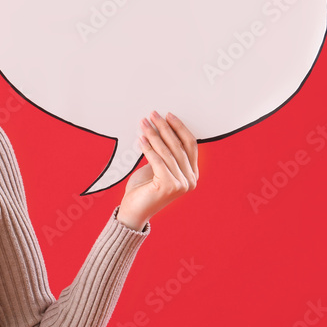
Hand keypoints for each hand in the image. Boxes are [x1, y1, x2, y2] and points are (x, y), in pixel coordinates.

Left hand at [117, 111, 198, 230]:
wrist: (134, 211)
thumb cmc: (144, 189)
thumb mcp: (158, 168)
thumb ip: (165, 154)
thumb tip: (161, 130)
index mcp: (192, 174)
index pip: (190, 145)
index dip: (179, 128)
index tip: (168, 115)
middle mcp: (190, 180)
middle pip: (178, 146)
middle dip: (165, 127)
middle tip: (153, 114)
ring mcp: (182, 184)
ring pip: (167, 152)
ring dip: (154, 134)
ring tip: (144, 123)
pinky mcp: (169, 185)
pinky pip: (157, 160)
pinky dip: (148, 148)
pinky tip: (140, 138)